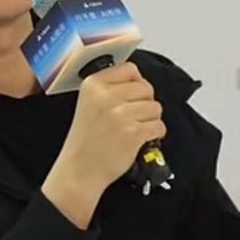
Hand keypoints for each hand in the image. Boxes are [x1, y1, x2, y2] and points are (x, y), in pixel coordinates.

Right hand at [43, 62, 165, 225]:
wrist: (80, 170)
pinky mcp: (133, 133)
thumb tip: (138, 80)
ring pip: (155, 107)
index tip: (132, 95)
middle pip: (146, 87)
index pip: (129, 69)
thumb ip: (110, 88)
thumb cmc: (86, 141)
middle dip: (145, 102)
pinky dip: (155, 134)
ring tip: (134, 128)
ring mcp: (120, 115)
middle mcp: (106, 96)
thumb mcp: (89, 103)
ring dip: (150, 119)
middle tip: (134, 116)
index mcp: (93, 85)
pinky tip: (140, 139)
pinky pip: (158, 126)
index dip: (136, 83)